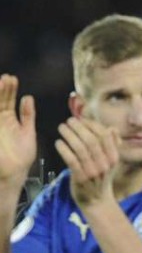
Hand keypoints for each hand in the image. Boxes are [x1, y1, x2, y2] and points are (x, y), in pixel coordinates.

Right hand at [0, 74, 36, 196]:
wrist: (13, 175)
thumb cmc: (21, 156)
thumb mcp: (28, 133)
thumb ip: (28, 116)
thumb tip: (28, 98)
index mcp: (8, 119)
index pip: (7, 100)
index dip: (9, 90)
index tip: (12, 79)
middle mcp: (0, 121)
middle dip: (2, 89)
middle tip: (7, 78)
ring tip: (3, 83)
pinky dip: (2, 111)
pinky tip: (6, 104)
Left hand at [54, 117, 118, 207]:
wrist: (97, 201)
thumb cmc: (102, 178)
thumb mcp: (111, 162)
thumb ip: (112, 145)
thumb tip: (112, 129)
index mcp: (114, 158)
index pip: (104, 135)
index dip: (91, 125)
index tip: (81, 120)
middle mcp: (105, 164)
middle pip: (91, 140)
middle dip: (78, 127)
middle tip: (68, 122)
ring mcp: (93, 171)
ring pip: (80, 148)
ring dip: (68, 135)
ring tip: (61, 129)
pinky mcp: (81, 177)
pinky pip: (71, 160)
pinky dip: (63, 149)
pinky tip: (58, 143)